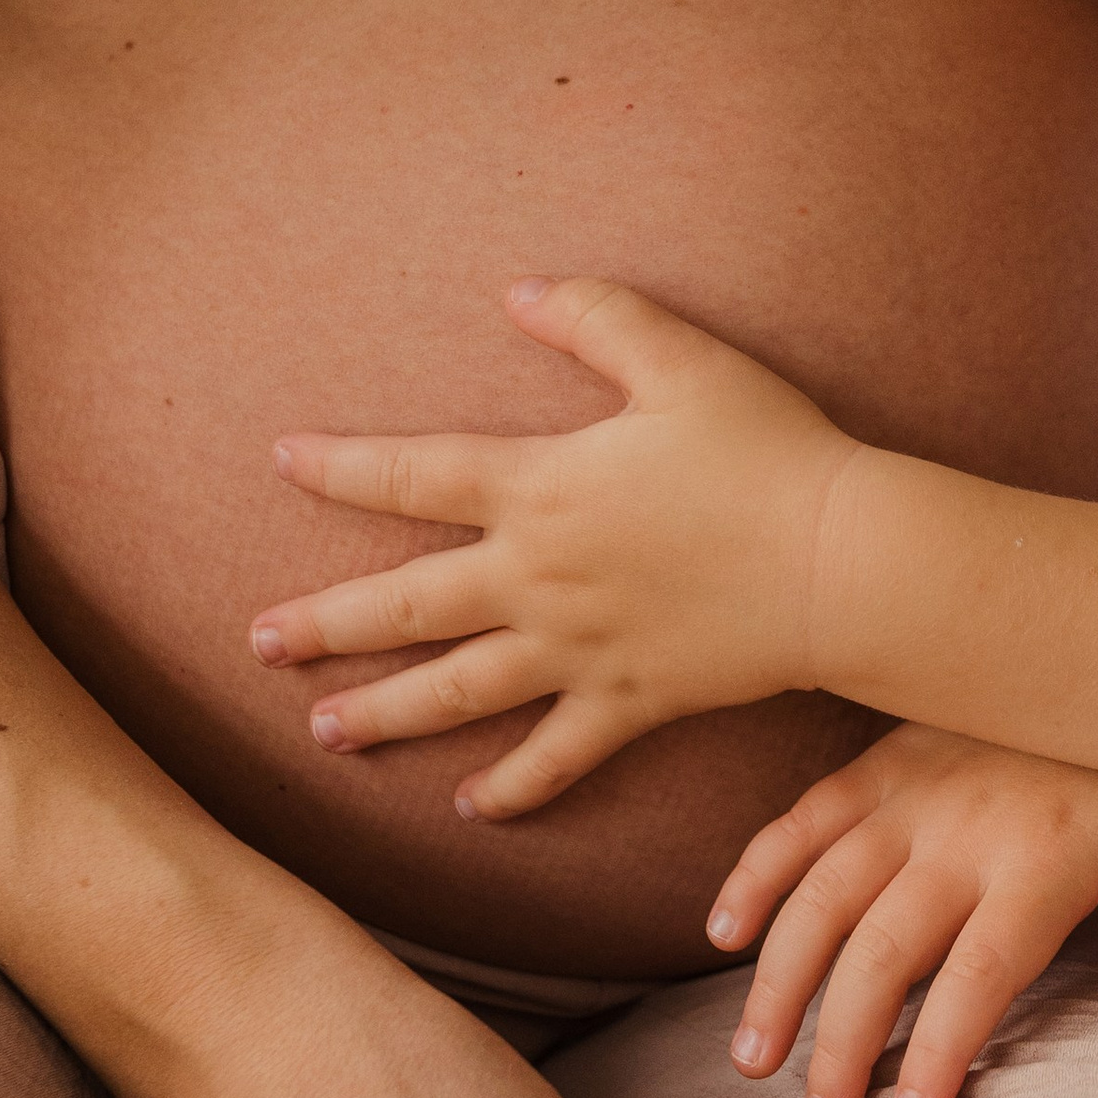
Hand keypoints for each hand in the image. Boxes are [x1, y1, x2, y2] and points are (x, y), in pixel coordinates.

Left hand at [250, 276, 853, 817]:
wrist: (841, 558)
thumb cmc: (769, 450)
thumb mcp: (683, 360)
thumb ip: (597, 319)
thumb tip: (518, 291)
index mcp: (543, 487)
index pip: (414, 474)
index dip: (341, 467)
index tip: (282, 462)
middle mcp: (541, 577)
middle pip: (407, 605)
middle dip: (325, 623)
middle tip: (256, 643)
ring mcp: (580, 650)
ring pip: (458, 691)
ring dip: (385, 712)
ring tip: (322, 731)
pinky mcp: (631, 702)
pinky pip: (557, 755)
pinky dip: (514, 786)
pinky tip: (470, 806)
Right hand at [708, 725, 1097, 1097]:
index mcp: (1045, 858)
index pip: (981, 972)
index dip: (938, 1047)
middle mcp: (964, 828)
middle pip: (884, 948)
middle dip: (840, 1042)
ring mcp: (912, 790)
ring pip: (823, 891)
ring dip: (780, 979)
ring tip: (753, 1060)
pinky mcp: (881, 759)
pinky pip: (803, 817)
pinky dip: (756, 871)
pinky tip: (722, 935)